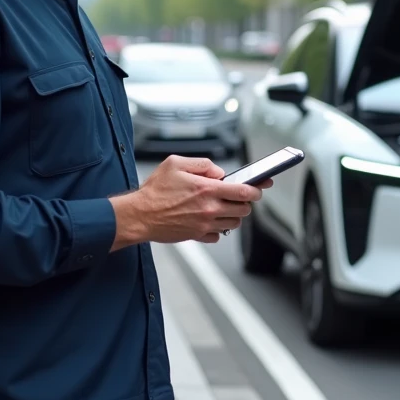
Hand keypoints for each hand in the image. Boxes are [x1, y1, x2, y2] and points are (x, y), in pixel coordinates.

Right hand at [109, 155, 272, 248]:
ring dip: (233, 215)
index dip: (256, 189)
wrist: (139, 216)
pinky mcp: (197, 236)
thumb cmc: (154, 190)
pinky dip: (219, 228)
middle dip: (245, 202)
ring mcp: (204, 224)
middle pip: (243, 210)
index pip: (244, 192)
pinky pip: (218, 235)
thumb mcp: (175, 163)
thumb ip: (202, 164)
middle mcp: (209, 209)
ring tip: (223, 207)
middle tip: (238, 197)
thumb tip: (219, 173)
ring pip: (234, 223)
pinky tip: (210, 219)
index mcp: (207, 189)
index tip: (259, 188)